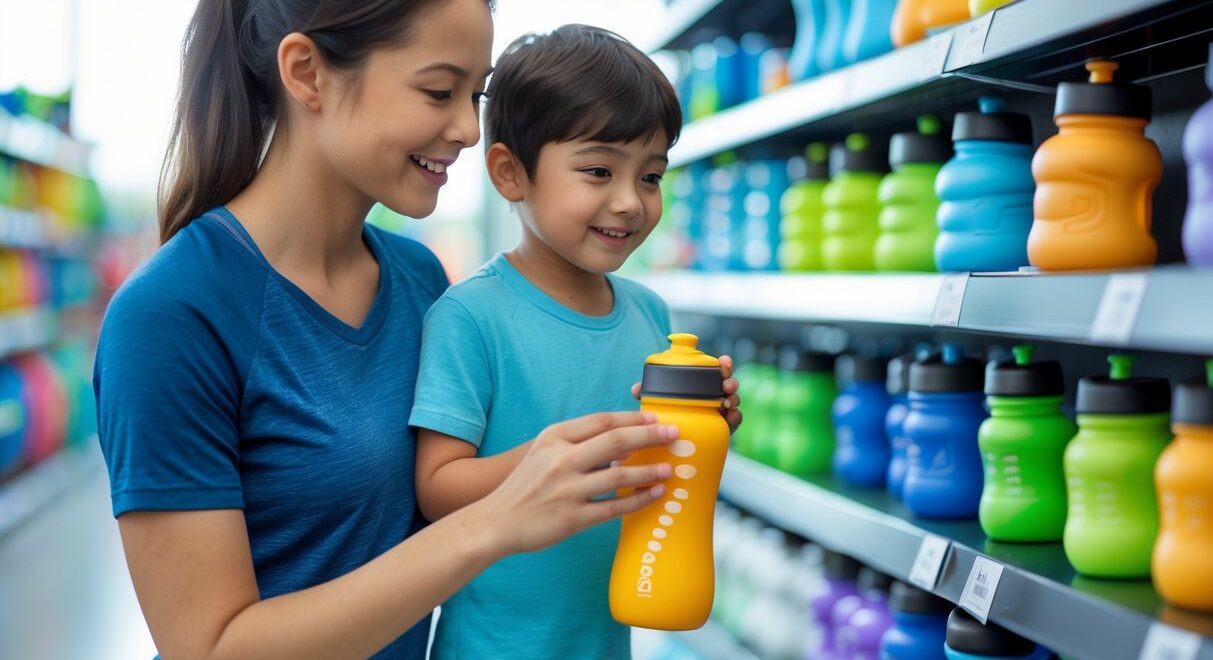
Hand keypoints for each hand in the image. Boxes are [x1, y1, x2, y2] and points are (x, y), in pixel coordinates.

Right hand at [477, 411, 676, 555]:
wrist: (496, 521)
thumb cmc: (525, 485)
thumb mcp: (543, 451)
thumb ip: (577, 442)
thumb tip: (622, 439)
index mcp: (554, 438)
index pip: (601, 421)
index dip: (632, 418)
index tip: (655, 418)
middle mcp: (561, 460)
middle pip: (616, 441)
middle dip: (650, 436)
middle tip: (674, 434)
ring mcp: (567, 490)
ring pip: (619, 476)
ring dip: (649, 471)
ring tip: (669, 468)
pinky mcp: (572, 519)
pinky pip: (615, 508)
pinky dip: (638, 500)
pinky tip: (654, 494)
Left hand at [630, 354, 742, 434]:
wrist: (672, 441)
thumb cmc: (668, 413)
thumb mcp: (658, 401)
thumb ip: (647, 393)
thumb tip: (636, 389)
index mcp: (701, 384)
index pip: (715, 370)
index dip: (723, 364)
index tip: (724, 362)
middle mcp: (714, 395)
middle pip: (728, 383)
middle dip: (731, 381)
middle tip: (726, 385)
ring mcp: (721, 410)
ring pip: (733, 400)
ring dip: (734, 398)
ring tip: (728, 402)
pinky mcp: (724, 427)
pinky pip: (735, 421)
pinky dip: (736, 417)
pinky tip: (732, 417)